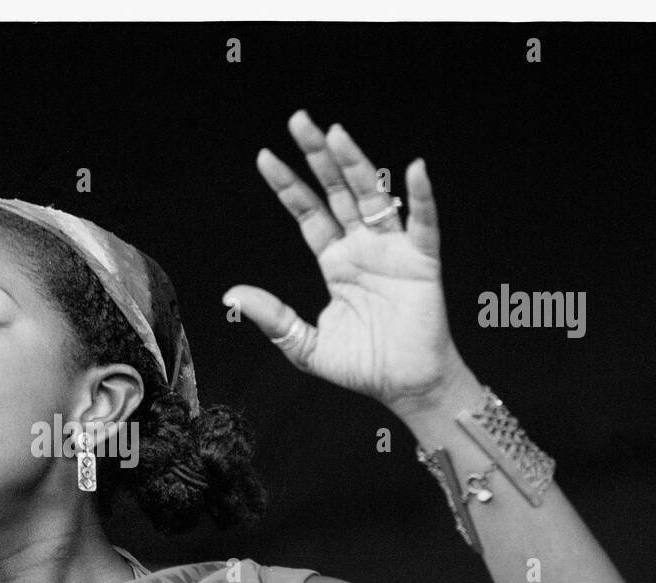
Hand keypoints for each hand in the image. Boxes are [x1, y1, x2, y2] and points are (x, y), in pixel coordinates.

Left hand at [225, 110, 472, 415]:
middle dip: (317, 157)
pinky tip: (414, 170)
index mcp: (335, 263)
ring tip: (335, 134)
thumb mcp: (303, 344)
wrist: (405, 387)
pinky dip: (421, 197)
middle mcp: (362, 249)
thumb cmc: (362, 367)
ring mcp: (392, 252)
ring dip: (356, 164)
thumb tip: (232, 294)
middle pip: (336, 192)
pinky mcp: (422, 263)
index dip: (288, 186)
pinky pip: (423, 224)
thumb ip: (272, 316)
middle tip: (299, 121)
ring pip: (371, 197)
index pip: (308, 213)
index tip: (265, 157)